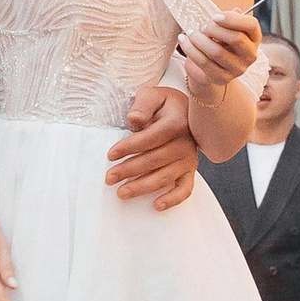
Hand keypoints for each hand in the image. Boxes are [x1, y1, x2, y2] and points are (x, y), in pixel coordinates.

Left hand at [108, 79, 197, 211]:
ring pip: (164, 177)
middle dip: (129, 170)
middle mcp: (185, 144)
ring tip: (121, 193)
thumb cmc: (165, 104)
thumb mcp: (153, 95)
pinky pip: (184, 189)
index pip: (150, 138)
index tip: (110, 155)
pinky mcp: (190, 171)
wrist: (190, 112)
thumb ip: (143, 104)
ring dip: (142, 187)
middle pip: (154, 161)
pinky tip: (156, 205)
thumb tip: (134, 119)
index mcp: (176, 124)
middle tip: (109, 178)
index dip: (129, 147)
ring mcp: (188, 159)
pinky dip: (172, 199)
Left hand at [180, 6, 261, 89]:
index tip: (214, 16)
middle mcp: (250, 55)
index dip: (233, 19)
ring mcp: (237, 69)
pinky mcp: (221, 78)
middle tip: (202, 26)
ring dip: (199, 39)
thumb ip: (229, 19)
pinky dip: (190, 49)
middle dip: (214, 29)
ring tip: (190, 32)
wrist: (210, 67)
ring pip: (217, 51)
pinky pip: (204, 62)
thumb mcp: (225, 28)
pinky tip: (183, 40)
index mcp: (254, 39)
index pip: (251, 25)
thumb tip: (235, 10)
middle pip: (236, 38)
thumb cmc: (219, 42)